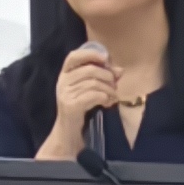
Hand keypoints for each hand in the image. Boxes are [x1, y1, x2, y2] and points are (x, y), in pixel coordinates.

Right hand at [37, 46, 119, 161]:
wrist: (68, 130)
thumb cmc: (80, 106)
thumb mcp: (90, 89)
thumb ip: (103, 77)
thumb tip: (120, 70)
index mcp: (65, 74)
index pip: (73, 56)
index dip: (90, 54)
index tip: (106, 58)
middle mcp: (63, 81)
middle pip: (90, 70)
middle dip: (107, 76)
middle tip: (115, 85)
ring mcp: (65, 93)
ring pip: (94, 83)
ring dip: (109, 90)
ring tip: (113, 97)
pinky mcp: (71, 105)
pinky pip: (94, 95)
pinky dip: (105, 98)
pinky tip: (108, 103)